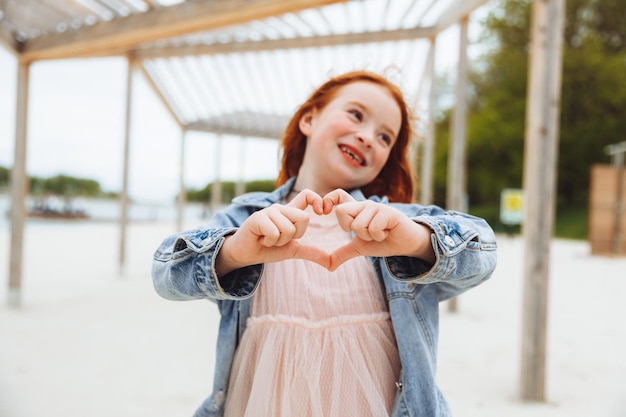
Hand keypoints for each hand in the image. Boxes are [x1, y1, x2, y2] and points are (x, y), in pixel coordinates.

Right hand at [216, 189, 330, 275]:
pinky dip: (269, 242)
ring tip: (268, 239)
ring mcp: (268, 211)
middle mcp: (280, 208)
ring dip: (279, 241)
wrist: (246, 254)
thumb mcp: (293, 250)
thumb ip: (311, 252)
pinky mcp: (257, 218)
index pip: (307, 195)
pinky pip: (275, 232)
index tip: (322, 212)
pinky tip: (261, 239)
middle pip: (303, 217)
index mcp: (290, 212)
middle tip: (280, 238)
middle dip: (294, 235)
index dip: (317, 200)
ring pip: (288, 228)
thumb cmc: (268, 249)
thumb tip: (331, 262)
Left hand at [323, 189, 435, 270]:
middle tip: (366, 233)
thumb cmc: (383, 242)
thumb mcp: (360, 248)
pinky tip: (387, 232)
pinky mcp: (388, 212)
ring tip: (380, 233)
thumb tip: (328, 266)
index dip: (328, 200)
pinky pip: (373, 227)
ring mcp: (377, 207)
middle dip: (351, 229)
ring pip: (358, 224)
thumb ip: (343, 253)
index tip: (323, 212)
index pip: (338, 195)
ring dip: (369, 236)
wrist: (407, 244)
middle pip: (341, 211)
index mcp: (356, 210)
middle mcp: (365, 205)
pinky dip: (379, 236)